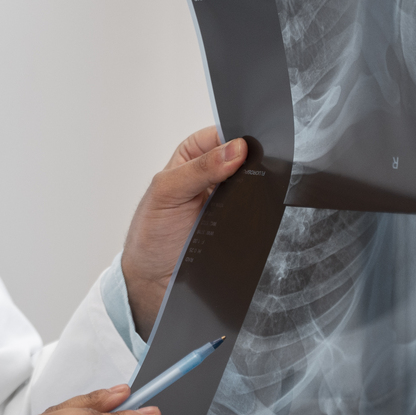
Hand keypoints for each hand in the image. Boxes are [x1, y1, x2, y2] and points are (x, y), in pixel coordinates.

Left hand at [121, 129, 246, 334]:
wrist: (155, 281)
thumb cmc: (151, 233)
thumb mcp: (165, 193)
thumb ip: (197, 169)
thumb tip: (236, 148)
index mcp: (194, 155)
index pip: (226, 133)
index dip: (239, 136)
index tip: (249, 145)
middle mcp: (216, 174)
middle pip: (248, 158)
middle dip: (255, 162)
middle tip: (253, 173)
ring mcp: (232, 200)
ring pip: (259, 185)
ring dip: (261, 188)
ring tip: (253, 196)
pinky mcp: (243, 224)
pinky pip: (261, 212)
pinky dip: (263, 212)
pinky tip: (259, 214)